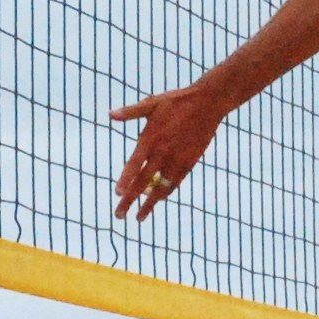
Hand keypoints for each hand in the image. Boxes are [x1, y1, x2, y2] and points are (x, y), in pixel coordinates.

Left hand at [111, 81, 230, 217]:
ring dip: (149, 204)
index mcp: (150, 139)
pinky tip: (158, 200)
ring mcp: (177, 159)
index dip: (125, 180)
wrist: (207, 103)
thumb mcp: (152, 103)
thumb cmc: (177, 101)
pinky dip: (166, 193)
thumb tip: (110, 114)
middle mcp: (162, 152)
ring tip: (139, 217)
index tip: (117, 194)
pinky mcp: (189, 162)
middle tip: (119, 215)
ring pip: (160, 188)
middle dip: (130, 200)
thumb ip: (131, 112)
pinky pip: (175, 183)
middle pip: (143, 182)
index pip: (134, 165)